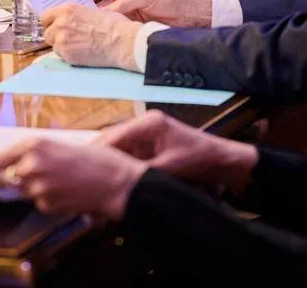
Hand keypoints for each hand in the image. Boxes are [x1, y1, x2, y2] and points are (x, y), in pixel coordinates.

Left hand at [0, 137, 145, 220]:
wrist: (113, 180)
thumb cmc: (93, 159)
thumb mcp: (61, 146)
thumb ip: (37, 153)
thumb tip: (19, 164)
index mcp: (34, 144)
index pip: (1, 158)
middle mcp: (31, 164)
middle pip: (7, 179)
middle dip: (13, 181)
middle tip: (31, 178)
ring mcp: (37, 186)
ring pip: (23, 192)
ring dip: (33, 190)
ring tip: (58, 182)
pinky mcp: (46, 204)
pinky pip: (39, 203)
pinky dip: (47, 200)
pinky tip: (65, 193)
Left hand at [40, 4, 140, 70]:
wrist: (121, 41)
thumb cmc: (114, 25)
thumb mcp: (92, 11)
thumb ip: (76, 15)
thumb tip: (72, 20)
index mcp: (67, 10)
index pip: (45, 17)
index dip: (51, 23)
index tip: (55, 27)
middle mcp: (61, 23)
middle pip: (47, 33)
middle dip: (55, 36)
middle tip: (67, 39)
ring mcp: (62, 40)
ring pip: (53, 46)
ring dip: (61, 47)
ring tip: (77, 47)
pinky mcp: (67, 55)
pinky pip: (61, 56)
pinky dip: (68, 56)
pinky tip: (81, 53)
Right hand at [87, 0, 212, 26]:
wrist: (190, 15)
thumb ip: (124, 3)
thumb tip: (104, 13)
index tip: (81, 1)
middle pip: (103, 3)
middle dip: (92, 9)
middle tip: (81, 17)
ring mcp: (130, 13)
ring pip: (110, 16)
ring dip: (101, 21)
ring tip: (89, 28)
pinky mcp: (135, 26)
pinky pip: (119, 27)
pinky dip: (112, 30)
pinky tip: (104, 35)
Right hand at [96, 110, 257, 196]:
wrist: (224, 162)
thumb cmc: (200, 161)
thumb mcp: (170, 168)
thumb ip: (143, 172)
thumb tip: (119, 184)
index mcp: (150, 123)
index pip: (114, 135)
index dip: (98, 152)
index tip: (83, 166)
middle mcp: (145, 124)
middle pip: (113, 139)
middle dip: (98, 157)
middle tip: (82, 174)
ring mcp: (148, 134)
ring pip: (118, 148)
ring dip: (108, 163)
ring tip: (93, 178)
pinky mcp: (151, 144)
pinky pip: (129, 154)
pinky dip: (120, 166)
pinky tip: (111, 178)